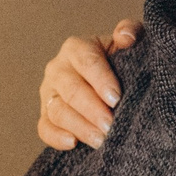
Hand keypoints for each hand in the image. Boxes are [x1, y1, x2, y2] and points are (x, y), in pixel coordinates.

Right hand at [37, 20, 139, 150]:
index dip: (101, 80)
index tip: (116, 98)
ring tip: (101, 139)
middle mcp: (58, 69)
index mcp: (77, 48)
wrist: (113, 82)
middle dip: (92, 109)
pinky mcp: (47, 115)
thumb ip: (131, 32)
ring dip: (80, 127)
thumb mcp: (129, 44)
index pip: (87, 62)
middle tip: (111, 125)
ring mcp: (49, 93)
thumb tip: (125, 37)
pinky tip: (73, 144)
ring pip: (58, 111)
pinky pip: (45, 128)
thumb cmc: (122, 61)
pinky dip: (55, 137)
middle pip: (71, 89)